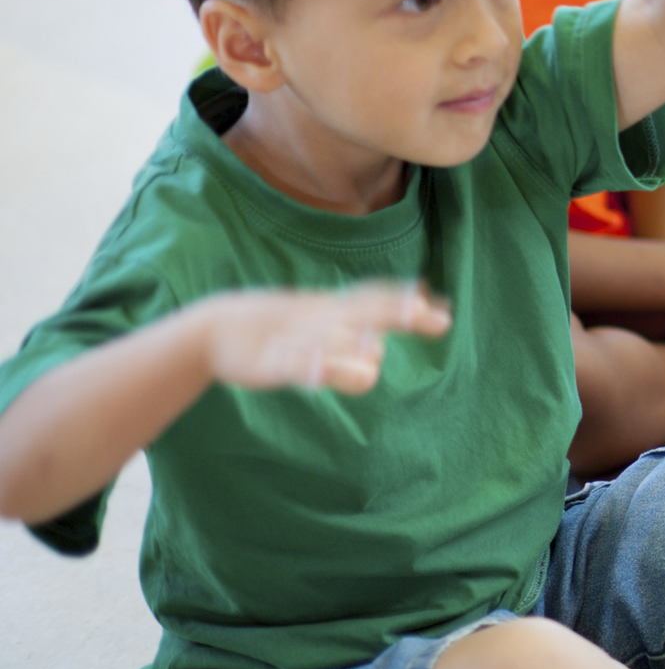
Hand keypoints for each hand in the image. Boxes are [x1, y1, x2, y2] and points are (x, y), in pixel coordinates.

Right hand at [201, 282, 451, 394]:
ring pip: (336, 340)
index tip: (444, 309)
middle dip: (399, 313)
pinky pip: (298, 365)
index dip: (406, 301)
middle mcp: (323, 317)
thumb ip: (348, 336)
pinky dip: (314, 367)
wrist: (217, 328)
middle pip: (366, 311)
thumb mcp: (316, 327)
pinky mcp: (275, 362)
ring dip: (359, 346)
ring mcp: (300, 338)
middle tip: (435, 317)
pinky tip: (327, 370)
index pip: (376, 298)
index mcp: (335, 308)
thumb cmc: (278, 330)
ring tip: (377, 354)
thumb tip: (378, 352)